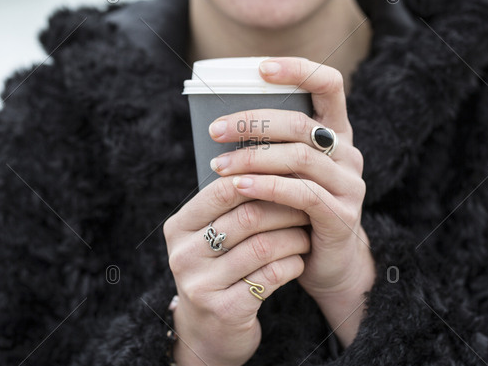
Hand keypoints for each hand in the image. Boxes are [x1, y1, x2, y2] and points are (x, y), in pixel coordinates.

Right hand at [163, 177, 310, 365]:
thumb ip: (231, 203)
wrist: (211, 331)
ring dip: (294, 236)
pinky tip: (299, 260)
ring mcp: (201, 285)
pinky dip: (293, 264)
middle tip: (309, 203)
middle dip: (285, 208)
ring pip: (264, 246)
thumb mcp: (213, 235)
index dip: (262, 179)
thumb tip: (272, 156)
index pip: (223, 189)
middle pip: (247, 216)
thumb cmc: (220, 269)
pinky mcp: (225, 310)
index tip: (290, 176)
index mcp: (178, 227)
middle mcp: (183, 255)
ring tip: (306, 233)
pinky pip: (271, 276)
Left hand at [208, 57, 375, 346]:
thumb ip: (268, 146)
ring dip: (253, 158)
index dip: (299, 70)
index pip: (329, 84)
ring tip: (219, 166)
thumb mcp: (283, 171)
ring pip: (300, 158)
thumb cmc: (293, 210)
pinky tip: (239, 187)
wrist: (325, 263)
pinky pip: (303, 194)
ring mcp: (349, 184)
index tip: (261, 69)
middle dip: (254, 123)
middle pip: (301, 123)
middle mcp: (348, 153)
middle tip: (216, 130)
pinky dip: (268, 187)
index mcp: (335, 133)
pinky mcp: (342, 215)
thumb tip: (216, 125)